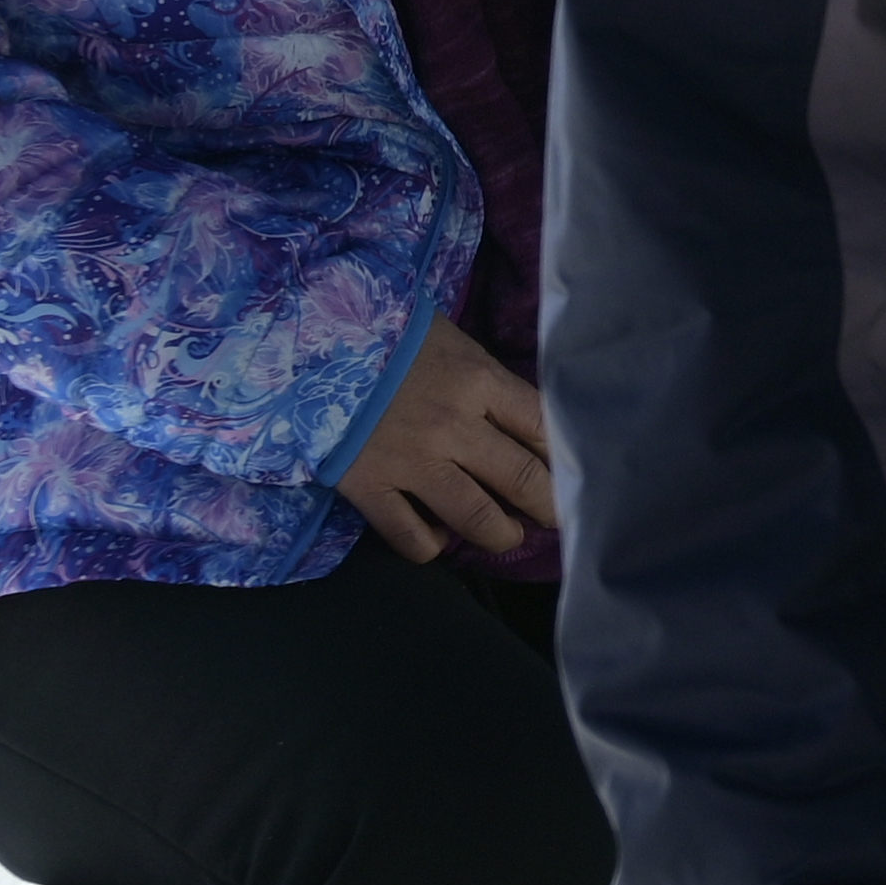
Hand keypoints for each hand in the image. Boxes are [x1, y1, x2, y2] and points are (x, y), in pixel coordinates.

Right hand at [334, 317, 554, 562]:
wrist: (310, 343)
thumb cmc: (391, 338)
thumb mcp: (455, 346)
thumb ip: (489, 385)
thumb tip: (528, 426)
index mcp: (480, 383)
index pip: (544, 429)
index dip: (566, 457)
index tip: (575, 472)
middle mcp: (454, 427)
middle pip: (522, 480)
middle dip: (548, 506)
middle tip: (556, 517)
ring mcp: (411, 461)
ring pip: (475, 518)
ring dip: (500, 535)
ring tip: (507, 535)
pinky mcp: (368, 487)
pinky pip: (410, 537)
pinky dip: (431, 546)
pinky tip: (438, 537)